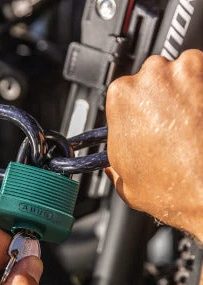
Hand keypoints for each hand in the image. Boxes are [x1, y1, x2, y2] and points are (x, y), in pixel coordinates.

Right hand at [105, 49, 202, 240]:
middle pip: (151, 79)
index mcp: (121, 96)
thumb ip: (114, 163)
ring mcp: (186, 73)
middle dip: (157, 99)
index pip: (123, 93)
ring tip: (186, 125)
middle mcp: (152, 77)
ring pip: (181, 73)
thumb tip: (113, 164)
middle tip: (164, 127)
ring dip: (182, 93)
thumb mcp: (124, 181)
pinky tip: (200, 120)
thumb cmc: (169, 187)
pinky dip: (202, 93)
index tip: (141, 122)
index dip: (132, 111)